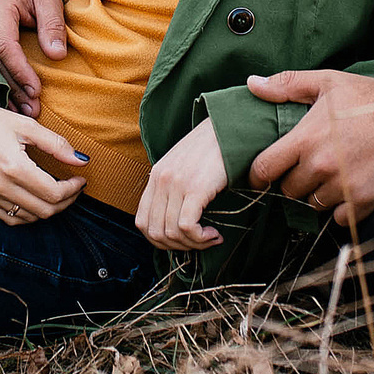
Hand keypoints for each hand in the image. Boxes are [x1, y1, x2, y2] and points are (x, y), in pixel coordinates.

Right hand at [0, 101, 86, 224]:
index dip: (73, 189)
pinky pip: (8, 219)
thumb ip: (56, 144)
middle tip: (73, 187)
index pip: (54, 193)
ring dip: (47, 209)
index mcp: (13, 168)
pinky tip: (33, 199)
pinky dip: (27, 214)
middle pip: (44, 210)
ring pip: (28, 218)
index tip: (80, 178)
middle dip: (66, 201)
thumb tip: (82, 160)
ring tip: (56, 193)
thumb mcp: (25, 125)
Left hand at [135, 119, 226, 250]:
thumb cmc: (214, 149)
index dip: (160, 241)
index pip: (142, 222)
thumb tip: (178, 223)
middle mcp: (161, 180)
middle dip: (178, 247)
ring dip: (193, 244)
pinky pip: (186, 226)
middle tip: (199, 242)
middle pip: (155, 232)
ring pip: (171, 233)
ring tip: (210, 237)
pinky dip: (200, 238)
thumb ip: (175, 189)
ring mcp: (176, 183)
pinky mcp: (195, 187)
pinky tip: (215, 234)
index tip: (183, 241)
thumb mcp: (185, 167)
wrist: (231, 127)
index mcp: (156, 176)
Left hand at [243, 70, 373, 226]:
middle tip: (308, 166)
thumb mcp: (326, 82)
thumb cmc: (368, 97)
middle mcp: (320, 167)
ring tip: (331, 174)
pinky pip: (338, 217)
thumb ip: (286, 85)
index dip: (258, 175)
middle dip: (293, 180)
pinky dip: (341, 208)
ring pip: (313, 204)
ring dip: (317, 193)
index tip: (262, 176)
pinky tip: (349, 188)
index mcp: (305, 139)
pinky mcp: (363, 201)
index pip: (264, 169)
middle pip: (288, 190)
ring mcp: (342, 187)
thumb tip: (253, 84)